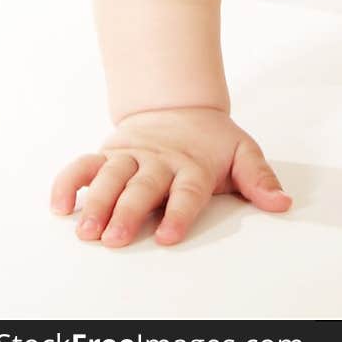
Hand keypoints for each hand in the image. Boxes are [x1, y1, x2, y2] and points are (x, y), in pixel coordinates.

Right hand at [50, 107, 292, 246]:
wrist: (179, 103)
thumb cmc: (211, 140)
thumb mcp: (241, 152)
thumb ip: (258, 178)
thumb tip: (281, 202)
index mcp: (192, 166)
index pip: (187, 190)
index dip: (179, 212)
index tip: (167, 236)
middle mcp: (159, 162)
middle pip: (143, 187)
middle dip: (127, 212)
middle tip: (114, 238)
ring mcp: (131, 157)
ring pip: (110, 177)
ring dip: (95, 203)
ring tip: (85, 230)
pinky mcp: (108, 154)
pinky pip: (82, 166)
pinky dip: (67, 183)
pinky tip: (60, 206)